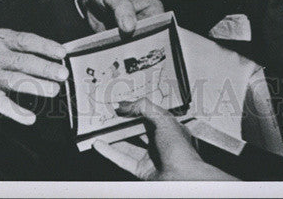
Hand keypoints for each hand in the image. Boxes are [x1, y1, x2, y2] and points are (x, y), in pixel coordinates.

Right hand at [0, 28, 66, 124]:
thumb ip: (19, 46)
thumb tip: (51, 54)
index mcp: (0, 40)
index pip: (26, 41)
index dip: (45, 46)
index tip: (61, 53)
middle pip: (24, 61)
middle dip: (45, 68)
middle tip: (62, 74)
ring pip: (16, 81)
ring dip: (37, 86)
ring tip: (53, 90)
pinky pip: (3, 104)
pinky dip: (17, 112)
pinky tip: (30, 117)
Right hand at [93, 98, 232, 179]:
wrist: (183, 177)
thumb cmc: (180, 148)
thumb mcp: (163, 119)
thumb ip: (144, 108)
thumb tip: (127, 104)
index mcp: (168, 128)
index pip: (148, 114)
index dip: (134, 109)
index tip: (119, 105)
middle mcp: (159, 142)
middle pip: (135, 129)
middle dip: (121, 123)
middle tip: (106, 115)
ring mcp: (149, 157)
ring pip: (127, 144)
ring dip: (112, 137)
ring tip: (99, 128)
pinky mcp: (141, 170)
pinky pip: (122, 158)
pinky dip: (110, 152)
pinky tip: (99, 144)